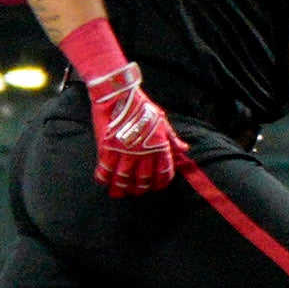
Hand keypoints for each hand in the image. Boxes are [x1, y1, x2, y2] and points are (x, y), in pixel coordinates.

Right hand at [81, 60, 184, 196]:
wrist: (119, 95)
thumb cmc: (142, 106)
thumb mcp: (162, 121)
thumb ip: (172, 138)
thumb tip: (184, 149)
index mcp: (160, 145)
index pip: (164, 172)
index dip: (161, 183)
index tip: (156, 187)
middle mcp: (144, 152)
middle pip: (143, 180)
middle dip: (140, 189)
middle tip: (137, 191)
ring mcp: (125, 152)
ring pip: (124, 180)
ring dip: (122, 189)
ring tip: (120, 192)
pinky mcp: (107, 149)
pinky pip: (105, 171)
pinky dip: (104, 179)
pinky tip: (105, 181)